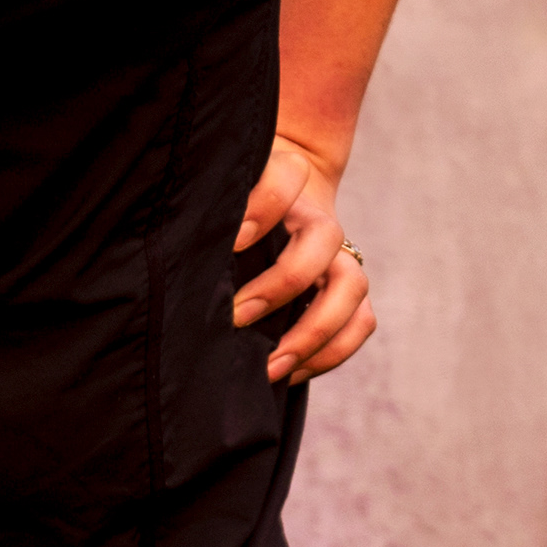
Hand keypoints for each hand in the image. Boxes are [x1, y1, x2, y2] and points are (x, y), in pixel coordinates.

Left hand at [232, 131, 374, 383]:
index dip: (267, 204)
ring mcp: (338, 255)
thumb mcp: (225, 200)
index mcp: (285, 185)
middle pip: (325, 236)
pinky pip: (361, 321)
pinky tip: (290, 371)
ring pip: (351, 285)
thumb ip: (210, 213)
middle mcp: (316, 219)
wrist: (288, 201)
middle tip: (237, 316)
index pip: (288, 175)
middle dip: (284, 282)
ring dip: (313, 331)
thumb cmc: (239, 211)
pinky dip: (331, 352)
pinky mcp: (349, 289)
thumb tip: (185, 253)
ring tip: (270, 365)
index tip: (233, 240)